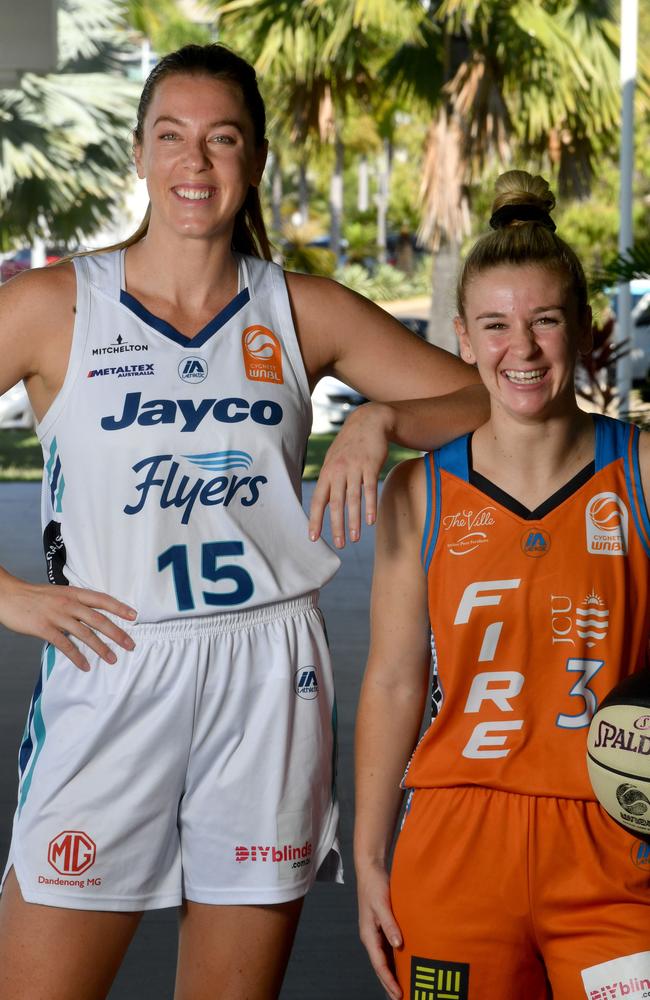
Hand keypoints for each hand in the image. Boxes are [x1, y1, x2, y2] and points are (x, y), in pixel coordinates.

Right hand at [0, 570, 136, 671]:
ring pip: (85, 634)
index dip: (119, 608)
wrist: (8, 595)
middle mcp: (69, 604)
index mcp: (73, 593)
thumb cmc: (34, 596)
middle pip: (99, 619)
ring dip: (101, 648)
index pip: (102, 599)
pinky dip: (77, 657)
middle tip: (131, 644)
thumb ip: (75, 601)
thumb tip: (91, 612)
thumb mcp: (59, 593)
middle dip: (117, 633)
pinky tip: (85, 666)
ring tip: (112, 659)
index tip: (134, 616)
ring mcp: (57, 616)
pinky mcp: (44, 628)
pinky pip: (65, 645)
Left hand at [309, 402, 392, 547]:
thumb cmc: (349, 444)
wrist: (368, 422)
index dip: (315, 519)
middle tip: (339, 544)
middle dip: (336, 526)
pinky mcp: (371, 466)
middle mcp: (338, 471)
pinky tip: (371, 520)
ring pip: (353, 499)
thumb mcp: (333, 460)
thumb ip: (328, 481)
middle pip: (335, 503)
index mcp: (327, 472)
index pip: (317, 500)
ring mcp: (355, 468)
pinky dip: (370, 506)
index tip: (314, 537)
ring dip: (354, 521)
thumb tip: (321, 504)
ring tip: (355, 538)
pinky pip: (370, 489)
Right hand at [357, 860, 402, 999]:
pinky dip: (396, 961)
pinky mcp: (383, 928)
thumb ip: (390, 924)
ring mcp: (376, 933)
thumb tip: (398, 945)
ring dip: (393, 974)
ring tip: (405, 989)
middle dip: (389, 984)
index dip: (389, 980)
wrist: (371, 870)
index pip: (379, 964)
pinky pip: (389, 950)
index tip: (399, 994)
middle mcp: (371, 937)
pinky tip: (405, 966)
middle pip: (381, 966)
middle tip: (402, 999)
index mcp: (368, 934)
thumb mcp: (382, 904)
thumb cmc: (375, 885)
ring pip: (385, 960)